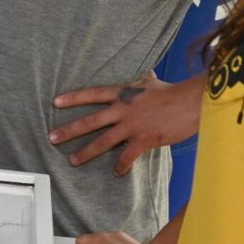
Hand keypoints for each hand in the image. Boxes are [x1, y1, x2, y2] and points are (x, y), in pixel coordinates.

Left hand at [50, 74, 202, 173]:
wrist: (192, 102)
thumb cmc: (173, 91)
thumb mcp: (153, 81)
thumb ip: (143, 79)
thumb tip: (146, 71)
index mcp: (123, 93)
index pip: (93, 94)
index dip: (73, 98)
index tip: (56, 102)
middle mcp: (123, 109)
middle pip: (91, 121)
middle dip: (70, 130)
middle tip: (52, 138)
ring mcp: (132, 125)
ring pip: (103, 141)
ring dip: (86, 152)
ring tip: (73, 160)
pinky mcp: (145, 139)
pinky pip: (128, 156)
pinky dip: (121, 166)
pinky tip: (116, 173)